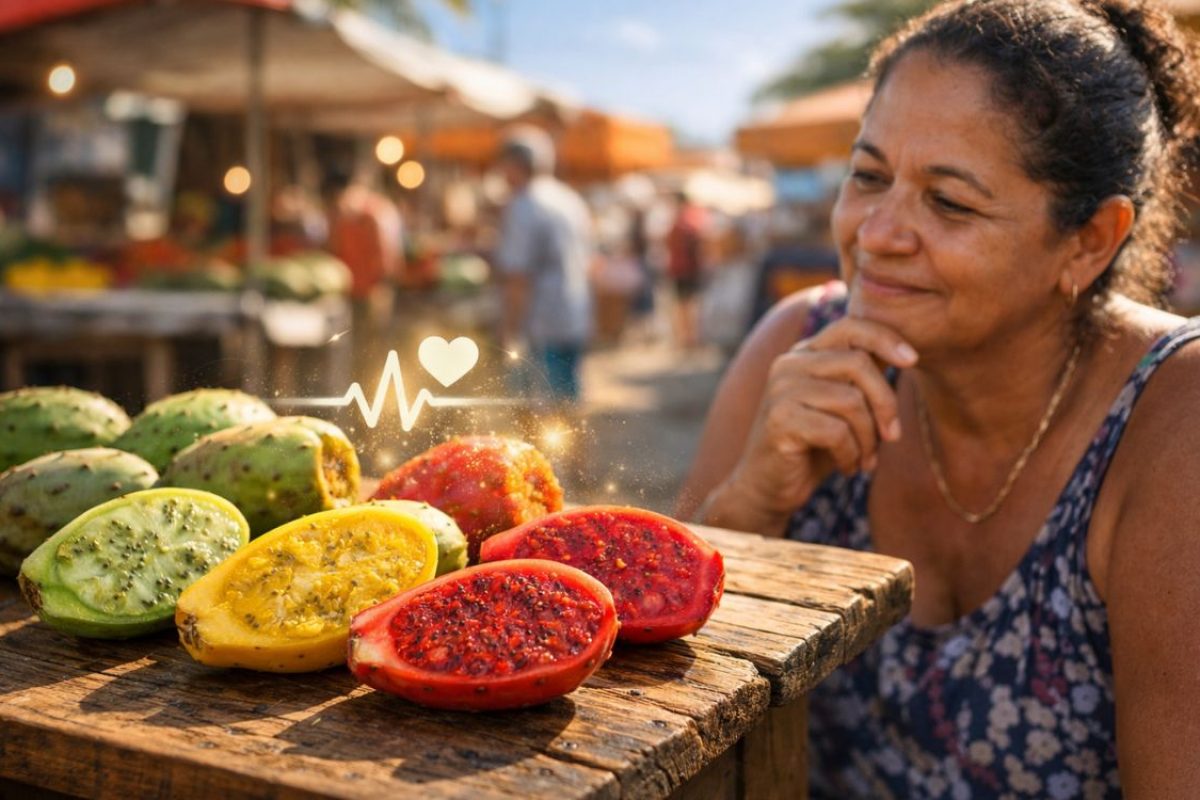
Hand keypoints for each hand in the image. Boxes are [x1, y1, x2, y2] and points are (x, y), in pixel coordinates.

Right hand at [720, 317, 917, 522]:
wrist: (769, 487)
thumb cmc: (813, 448)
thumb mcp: (841, 407)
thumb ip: (862, 378)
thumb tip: (904, 353)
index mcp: (804, 354)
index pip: (850, 326)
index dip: (885, 338)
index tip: (912, 360)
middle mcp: (789, 365)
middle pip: (858, 363)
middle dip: (885, 403)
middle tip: (892, 436)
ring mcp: (781, 391)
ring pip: (851, 400)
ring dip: (869, 438)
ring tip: (865, 459)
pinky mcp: (780, 421)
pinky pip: (836, 431)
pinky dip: (851, 455)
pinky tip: (847, 467)